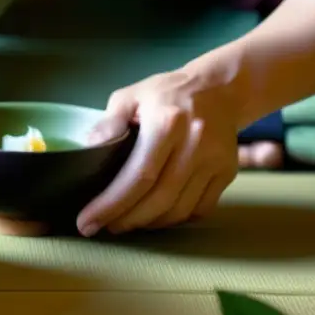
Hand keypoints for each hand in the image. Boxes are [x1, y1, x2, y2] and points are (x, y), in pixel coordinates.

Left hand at [76, 68, 241, 236]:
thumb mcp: (130, 96)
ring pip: (179, 210)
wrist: (219, 89)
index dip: (112, 204)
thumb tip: (88, 151)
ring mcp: (215, 161)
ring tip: (125, 222)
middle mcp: (195, 144)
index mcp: (167, 122)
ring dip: (148, 223)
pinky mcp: (227, 173)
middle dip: (126, 219)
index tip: (87, 221)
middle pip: (159, 199)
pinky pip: (199, 209)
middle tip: (102, 226)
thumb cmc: (166, 94)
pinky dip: (174, 219)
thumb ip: (108, 123)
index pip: (139, 175)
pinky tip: (154, 216)